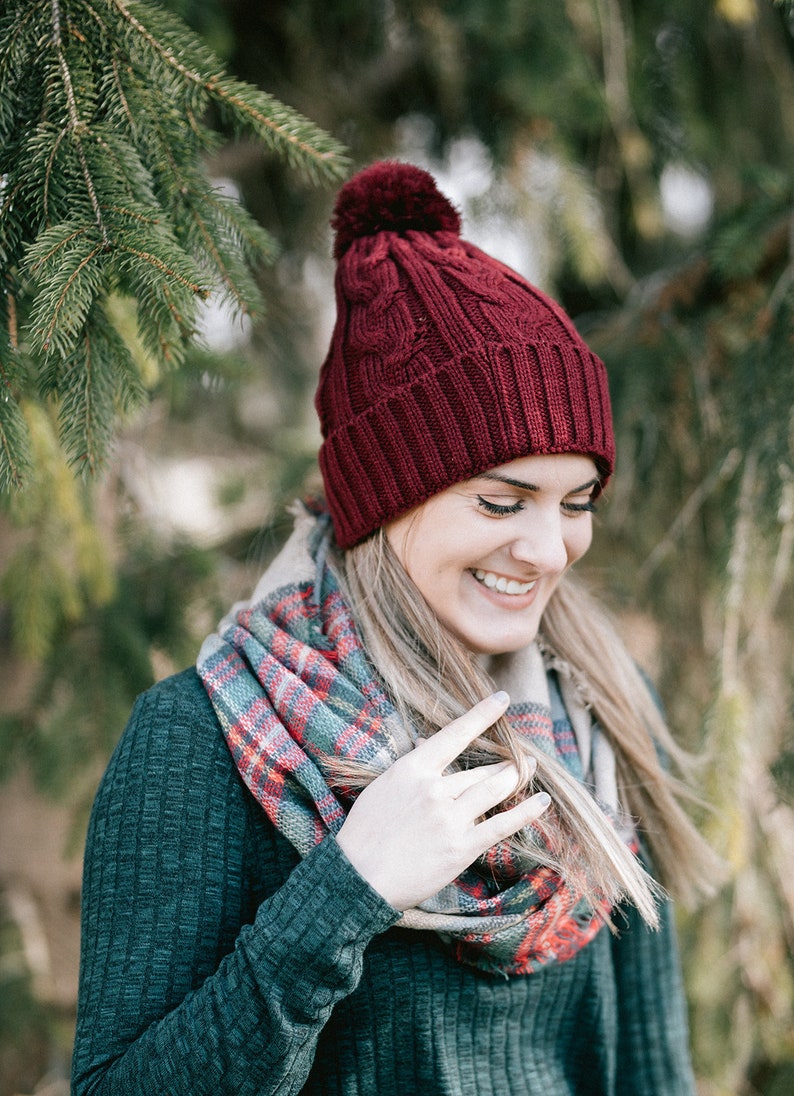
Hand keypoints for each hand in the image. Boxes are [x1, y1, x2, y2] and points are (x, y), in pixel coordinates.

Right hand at [335, 692, 550, 909]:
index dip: (482, 714)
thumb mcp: (384, 786)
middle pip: (481, 768)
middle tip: (524, 755)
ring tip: (531, 768)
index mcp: (413, 769)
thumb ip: (413, 768)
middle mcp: (435, 789)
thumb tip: (430, 745)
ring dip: (518, 776)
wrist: (359, 876)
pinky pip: (502, 825)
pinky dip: (525, 812)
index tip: (502, 699)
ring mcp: (450, 818)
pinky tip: (542, 802)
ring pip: (495, 790)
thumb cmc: (365, 831)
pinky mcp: (462, 847)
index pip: (455, 734)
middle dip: (507, 760)